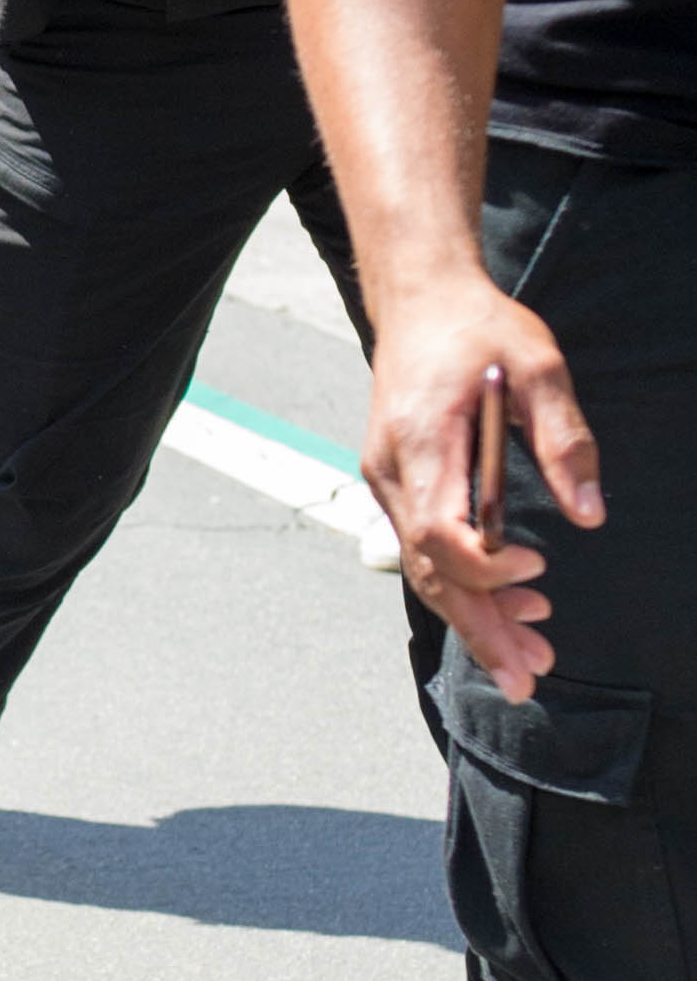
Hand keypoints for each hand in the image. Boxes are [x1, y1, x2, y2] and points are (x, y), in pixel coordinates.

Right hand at [363, 265, 602, 701]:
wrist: (421, 299)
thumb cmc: (479, 327)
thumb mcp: (539, 365)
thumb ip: (564, 438)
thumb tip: (591, 513)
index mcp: (422, 444)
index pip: (442, 533)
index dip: (486, 567)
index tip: (538, 567)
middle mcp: (394, 472)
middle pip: (429, 571)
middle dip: (479, 630)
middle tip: (528, 681)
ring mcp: (390, 481)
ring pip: (425, 569)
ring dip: (475, 618)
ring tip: (531, 661)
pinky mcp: (400, 483)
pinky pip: (424, 549)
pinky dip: (463, 585)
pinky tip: (512, 605)